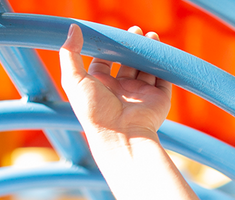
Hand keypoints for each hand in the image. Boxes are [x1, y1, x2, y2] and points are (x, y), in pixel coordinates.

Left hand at [59, 23, 170, 143]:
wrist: (122, 136)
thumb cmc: (95, 111)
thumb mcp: (74, 80)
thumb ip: (70, 54)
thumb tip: (73, 28)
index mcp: (101, 88)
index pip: (104, 62)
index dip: (108, 47)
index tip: (112, 33)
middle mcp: (121, 91)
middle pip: (127, 62)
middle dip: (131, 46)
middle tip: (135, 31)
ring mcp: (141, 94)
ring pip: (147, 68)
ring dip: (149, 51)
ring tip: (150, 36)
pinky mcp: (159, 99)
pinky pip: (164, 78)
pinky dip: (164, 64)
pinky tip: (161, 50)